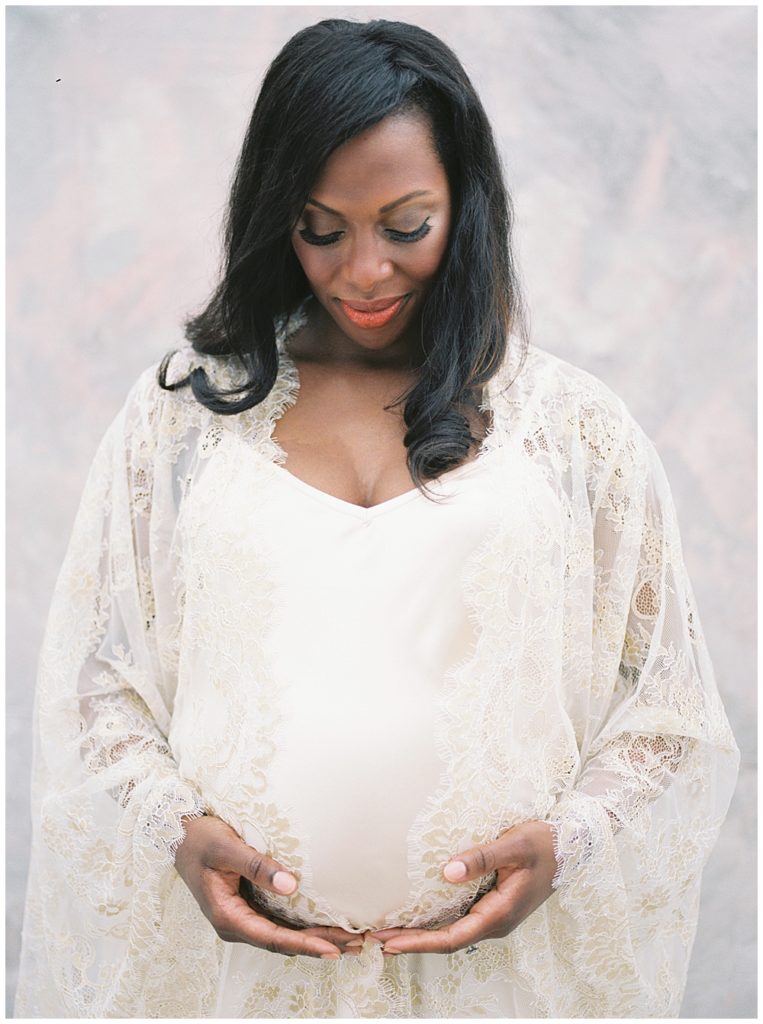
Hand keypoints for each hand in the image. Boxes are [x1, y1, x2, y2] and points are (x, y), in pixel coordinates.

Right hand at [173, 814, 363, 958]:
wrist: (180, 835)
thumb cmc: (201, 840)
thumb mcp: (227, 848)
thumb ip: (257, 866)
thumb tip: (291, 885)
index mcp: (228, 917)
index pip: (273, 938)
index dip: (304, 944)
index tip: (332, 948)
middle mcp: (237, 924)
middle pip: (283, 942)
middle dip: (319, 945)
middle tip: (356, 945)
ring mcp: (243, 918)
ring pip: (283, 935)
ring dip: (315, 938)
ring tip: (349, 940)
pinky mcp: (248, 907)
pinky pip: (279, 923)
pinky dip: (302, 926)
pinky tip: (324, 925)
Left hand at [366, 820, 557, 955]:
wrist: (570, 847)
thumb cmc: (543, 844)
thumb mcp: (514, 845)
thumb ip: (482, 857)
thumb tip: (448, 871)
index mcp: (499, 914)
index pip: (452, 938)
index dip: (419, 943)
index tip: (390, 943)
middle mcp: (494, 922)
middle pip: (446, 940)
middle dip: (410, 942)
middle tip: (373, 940)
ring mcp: (493, 916)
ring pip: (451, 932)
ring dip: (420, 934)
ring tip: (386, 932)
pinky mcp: (491, 906)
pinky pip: (458, 920)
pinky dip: (433, 923)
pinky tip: (416, 917)